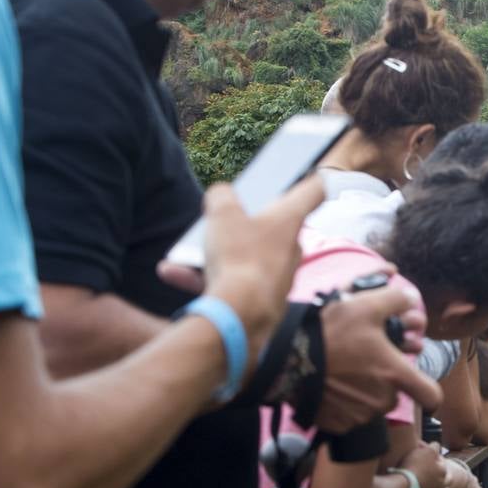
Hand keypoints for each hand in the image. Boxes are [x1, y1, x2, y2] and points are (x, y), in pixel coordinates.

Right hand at [201, 176, 325, 367]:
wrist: (240, 315)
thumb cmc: (238, 258)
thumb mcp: (221, 213)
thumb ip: (221, 196)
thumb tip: (222, 196)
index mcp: (290, 220)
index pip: (313, 191)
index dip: (309, 178)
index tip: (309, 172)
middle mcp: (290, 248)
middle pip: (271, 226)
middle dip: (243, 221)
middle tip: (220, 216)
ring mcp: (278, 276)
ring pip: (243, 255)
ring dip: (213, 253)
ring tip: (182, 254)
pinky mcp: (263, 299)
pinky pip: (233, 281)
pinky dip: (205, 276)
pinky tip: (174, 272)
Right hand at [314, 288, 440, 433]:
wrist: (288, 360)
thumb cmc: (330, 332)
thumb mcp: (365, 304)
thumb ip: (396, 299)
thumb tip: (411, 297)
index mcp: (394, 374)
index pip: (431, 395)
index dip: (433, 394)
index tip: (425, 388)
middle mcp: (381, 400)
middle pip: (397, 393)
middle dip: (388, 379)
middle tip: (370, 360)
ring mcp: (359, 416)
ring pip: (374, 405)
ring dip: (367, 391)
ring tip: (349, 370)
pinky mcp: (338, 424)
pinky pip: (351, 416)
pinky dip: (347, 403)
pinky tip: (334, 386)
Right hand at [401, 443, 449, 487]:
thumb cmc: (411, 467)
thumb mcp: (424, 450)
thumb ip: (433, 447)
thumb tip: (436, 445)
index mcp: (442, 470)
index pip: (442, 460)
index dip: (433, 456)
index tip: (424, 454)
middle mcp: (441, 484)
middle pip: (448, 480)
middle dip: (443, 477)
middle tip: (433, 473)